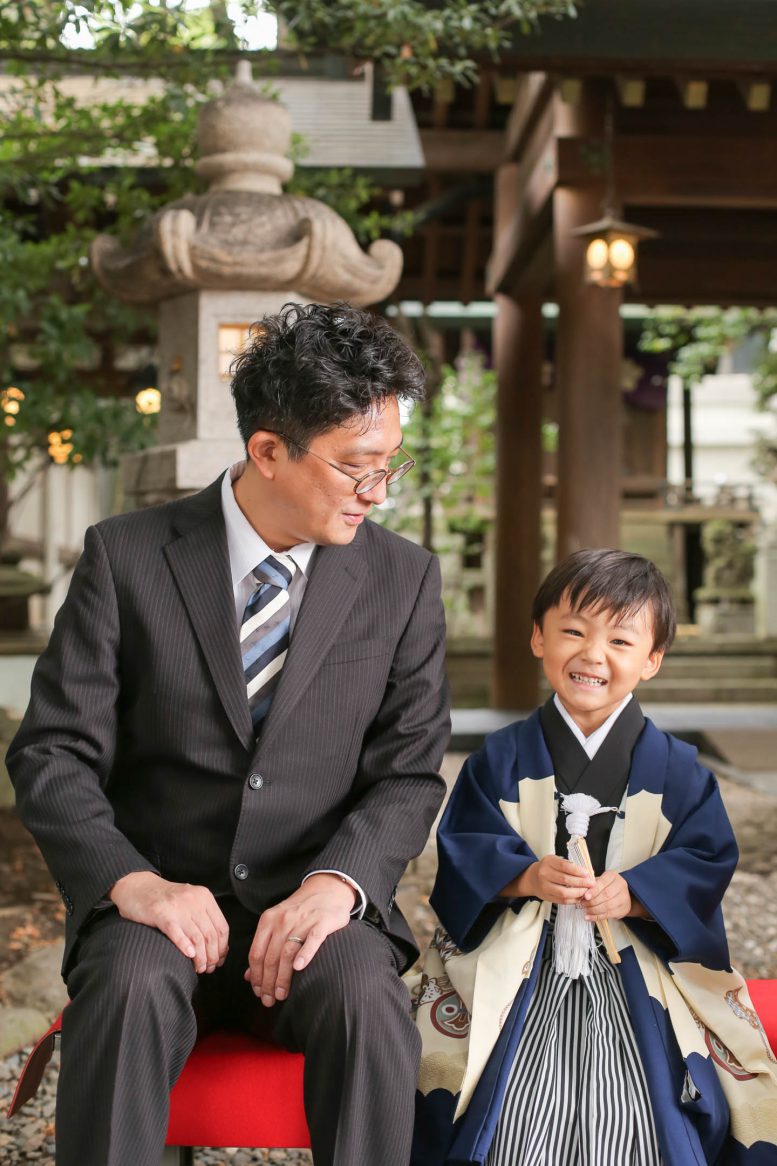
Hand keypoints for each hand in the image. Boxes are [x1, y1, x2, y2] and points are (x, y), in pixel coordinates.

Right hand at [109, 871, 228, 973]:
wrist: (139, 887)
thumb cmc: (166, 898)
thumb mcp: (190, 901)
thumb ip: (204, 918)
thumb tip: (219, 946)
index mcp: (204, 897)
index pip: (221, 927)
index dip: (222, 948)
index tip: (219, 960)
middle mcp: (194, 900)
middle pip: (210, 935)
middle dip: (212, 956)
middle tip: (209, 968)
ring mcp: (177, 907)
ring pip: (197, 937)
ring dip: (200, 958)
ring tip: (199, 968)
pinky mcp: (161, 914)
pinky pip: (177, 933)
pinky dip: (185, 946)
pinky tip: (189, 955)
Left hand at [244, 873, 355, 1006]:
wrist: (327, 889)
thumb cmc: (300, 911)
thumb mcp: (277, 924)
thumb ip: (263, 947)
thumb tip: (249, 976)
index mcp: (268, 921)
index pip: (256, 953)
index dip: (256, 976)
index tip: (258, 993)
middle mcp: (283, 920)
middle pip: (270, 956)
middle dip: (268, 982)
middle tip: (269, 1000)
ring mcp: (302, 920)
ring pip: (287, 952)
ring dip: (283, 977)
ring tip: (282, 994)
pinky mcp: (322, 922)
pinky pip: (312, 939)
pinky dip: (305, 953)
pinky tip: (300, 968)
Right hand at [506, 855, 593, 903]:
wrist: (532, 878)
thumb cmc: (548, 868)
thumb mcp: (555, 860)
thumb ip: (568, 865)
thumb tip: (586, 873)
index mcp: (548, 862)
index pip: (564, 866)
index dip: (577, 870)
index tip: (588, 873)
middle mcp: (544, 874)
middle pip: (565, 880)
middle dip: (581, 882)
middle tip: (591, 884)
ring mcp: (544, 887)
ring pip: (563, 893)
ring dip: (578, 893)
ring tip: (586, 891)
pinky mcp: (547, 897)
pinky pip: (562, 901)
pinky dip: (573, 900)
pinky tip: (579, 897)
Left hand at [582, 869, 631, 920]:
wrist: (622, 894)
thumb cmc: (606, 886)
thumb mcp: (599, 880)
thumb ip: (591, 885)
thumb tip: (580, 891)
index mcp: (613, 876)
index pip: (603, 883)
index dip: (594, 891)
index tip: (585, 896)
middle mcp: (621, 885)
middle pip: (606, 895)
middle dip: (593, 901)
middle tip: (583, 904)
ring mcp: (624, 898)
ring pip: (608, 906)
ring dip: (594, 909)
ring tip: (586, 910)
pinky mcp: (623, 909)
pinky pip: (609, 914)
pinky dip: (597, 917)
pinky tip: (589, 917)